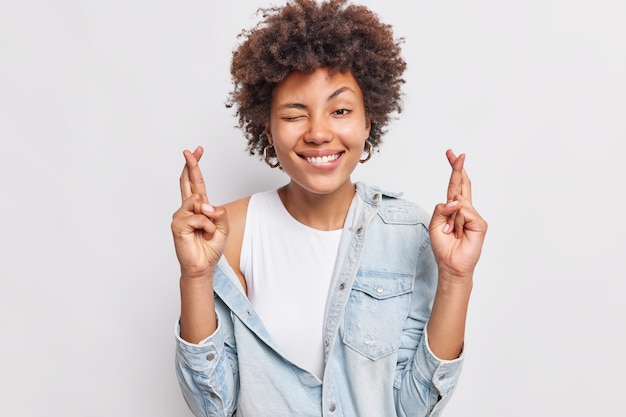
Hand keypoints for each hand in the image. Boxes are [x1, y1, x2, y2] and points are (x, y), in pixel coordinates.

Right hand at [171, 146, 228, 278]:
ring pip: (198, 202)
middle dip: (191, 165)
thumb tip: (205, 204)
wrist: (203, 266)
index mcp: (199, 207)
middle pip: (187, 182)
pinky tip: (203, 234)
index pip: (196, 183)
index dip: (195, 166)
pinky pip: (198, 217)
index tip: (197, 151)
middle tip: (190, 151)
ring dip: (210, 218)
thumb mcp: (223, 227)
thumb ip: (219, 213)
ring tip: (208, 231)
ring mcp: (180, 215)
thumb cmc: (210, 247)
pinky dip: (206, 226)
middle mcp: (188, 209)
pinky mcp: (177, 225)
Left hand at [429, 149, 486, 281]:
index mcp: (453, 208)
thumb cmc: (443, 247)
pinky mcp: (480, 223)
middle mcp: (465, 209)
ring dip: (450, 219)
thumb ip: (440, 209)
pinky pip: (464, 213)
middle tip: (456, 153)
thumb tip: (454, 200)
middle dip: (458, 168)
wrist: (451, 265)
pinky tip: (458, 233)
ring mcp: (474, 216)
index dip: (454, 170)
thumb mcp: (434, 225)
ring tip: (450, 232)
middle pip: (462, 184)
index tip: (451, 154)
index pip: (455, 186)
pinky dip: (457, 223)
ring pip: (458, 203)